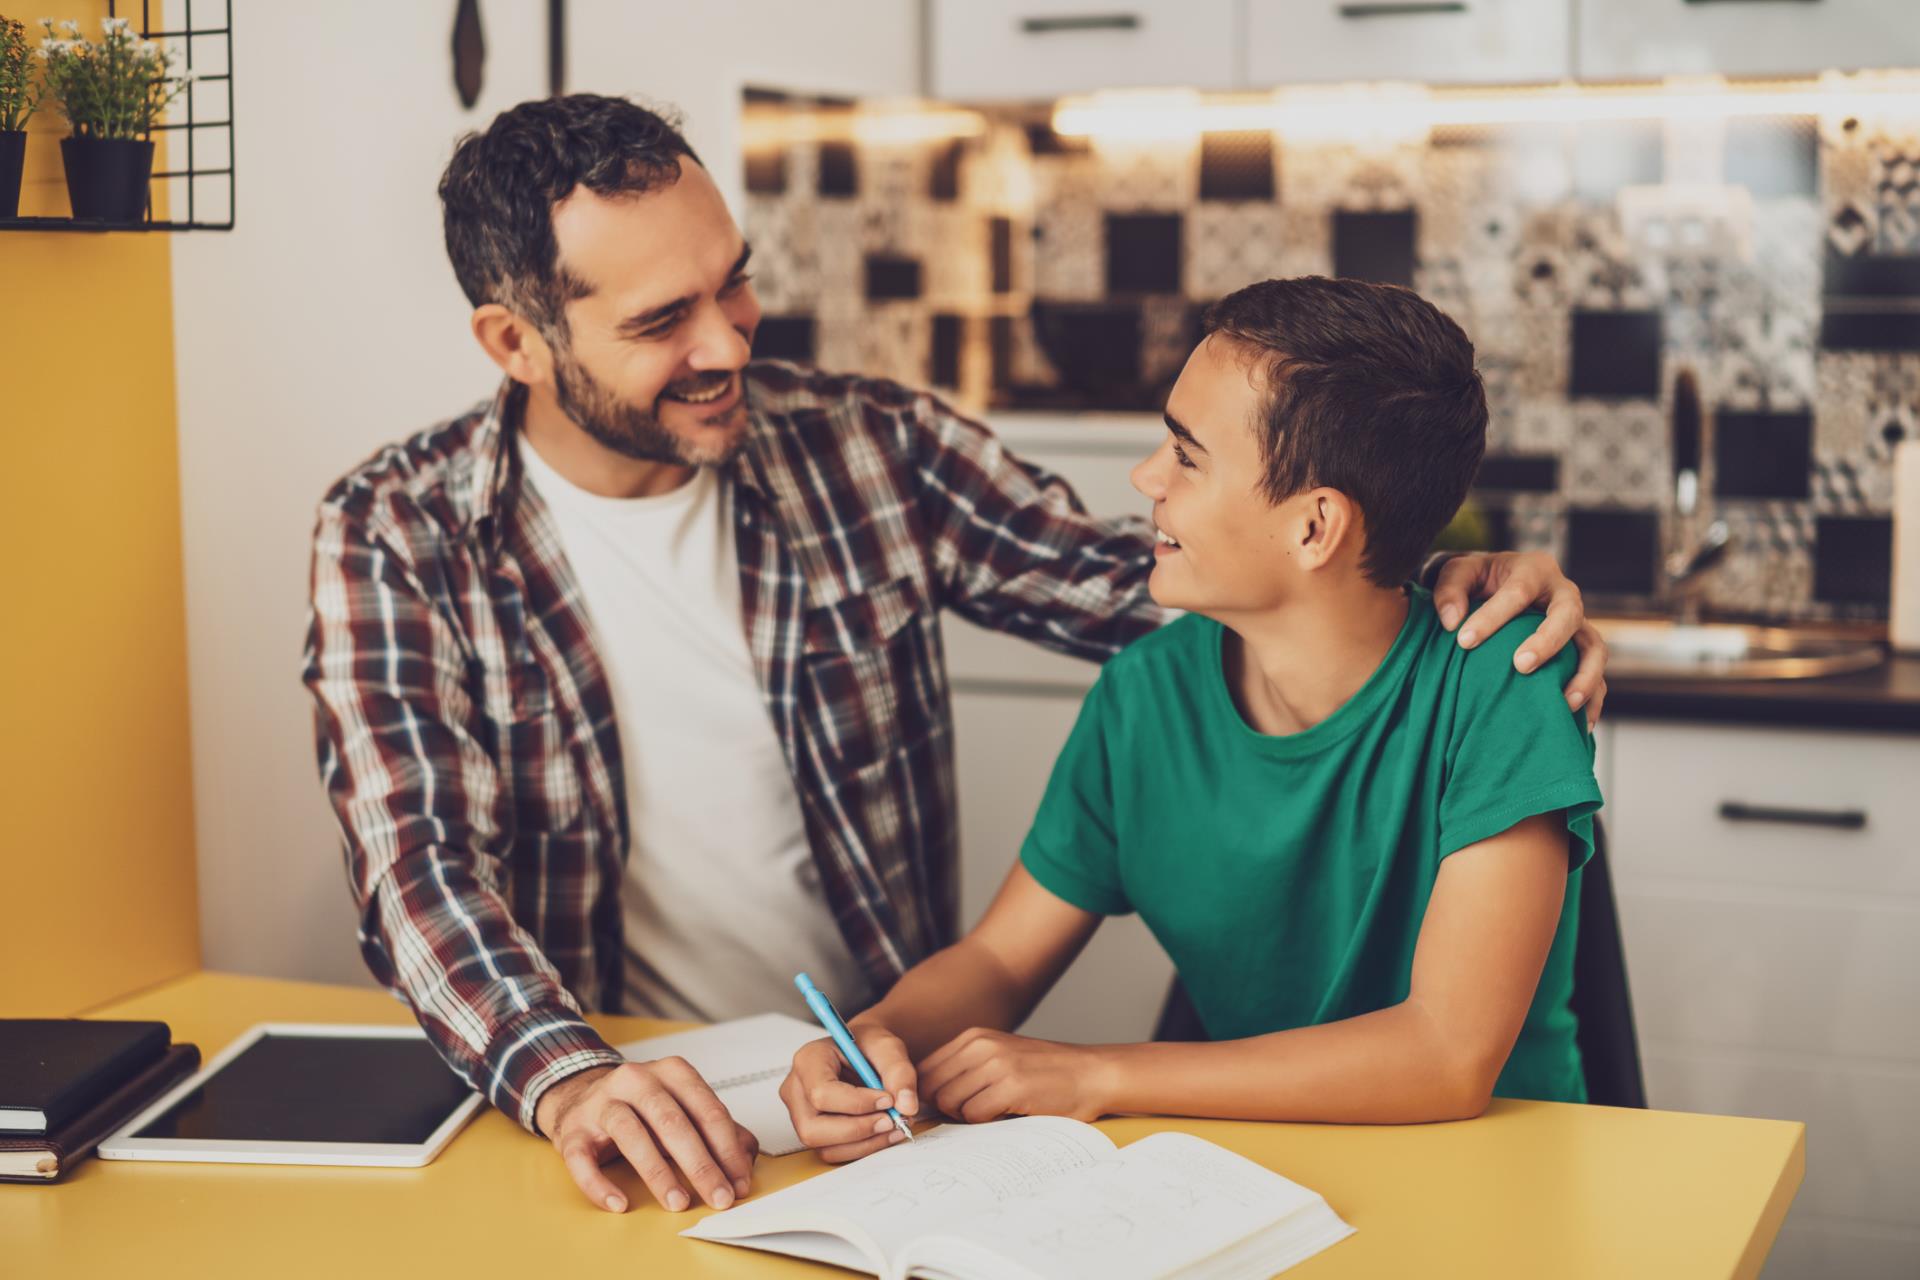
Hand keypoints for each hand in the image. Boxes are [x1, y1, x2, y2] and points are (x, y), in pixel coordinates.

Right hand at [535, 1059, 757, 1213]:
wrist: (580, 1096)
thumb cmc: (641, 1108)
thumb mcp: (683, 1109)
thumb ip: (718, 1129)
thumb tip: (747, 1158)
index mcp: (671, 1072)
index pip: (707, 1110)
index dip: (727, 1149)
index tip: (740, 1182)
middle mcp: (636, 1080)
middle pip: (672, 1122)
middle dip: (700, 1164)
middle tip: (719, 1197)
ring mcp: (601, 1103)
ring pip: (631, 1135)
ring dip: (658, 1173)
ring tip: (678, 1203)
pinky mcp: (571, 1130)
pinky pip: (582, 1159)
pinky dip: (600, 1184)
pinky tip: (619, 1204)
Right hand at [780, 1026, 919, 1163]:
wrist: (865, 1054)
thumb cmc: (869, 1046)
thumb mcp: (887, 1046)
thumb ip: (899, 1072)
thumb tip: (906, 1106)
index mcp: (807, 1060)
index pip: (822, 1093)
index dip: (857, 1103)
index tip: (888, 1100)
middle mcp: (796, 1090)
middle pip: (814, 1128)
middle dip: (858, 1130)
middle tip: (893, 1120)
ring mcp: (801, 1115)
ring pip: (825, 1147)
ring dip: (865, 1143)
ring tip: (895, 1126)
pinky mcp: (815, 1132)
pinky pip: (834, 1152)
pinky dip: (864, 1148)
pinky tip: (886, 1133)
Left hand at [917, 1029, 1116, 1124]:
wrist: (1091, 1074)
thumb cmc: (1045, 1073)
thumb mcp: (1000, 1057)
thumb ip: (966, 1070)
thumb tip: (926, 1099)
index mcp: (974, 1037)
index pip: (924, 1069)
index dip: (928, 1095)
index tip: (944, 1109)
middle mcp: (981, 1046)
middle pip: (931, 1088)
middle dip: (944, 1108)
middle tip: (969, 1116)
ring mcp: (996, 1064)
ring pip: (949, 1102)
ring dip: (965, 1117)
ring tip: (991, 1113)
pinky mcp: (1012, 1086)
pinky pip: (973, 1115)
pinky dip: (983, 1122)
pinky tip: (1005, 1115)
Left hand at [1431, 550, 1608, 727]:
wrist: (1496, 584)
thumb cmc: (1476, 580)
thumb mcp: (1457, 573)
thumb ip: (1449, 590)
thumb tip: (1450, 621)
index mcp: (1533, 570)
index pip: (1518, 591)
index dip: (1492, 616)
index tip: (1464, 641)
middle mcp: (1562, 594)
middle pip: (1568, 615)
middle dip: (1548, 641)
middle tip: (1520, 666)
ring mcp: (1577, 624)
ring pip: (1594, 648)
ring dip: (1584, 676)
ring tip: (1564, 703)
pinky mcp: (1581, 650)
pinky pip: (1597, 674)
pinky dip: (1594, 699)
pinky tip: (1580, 725)